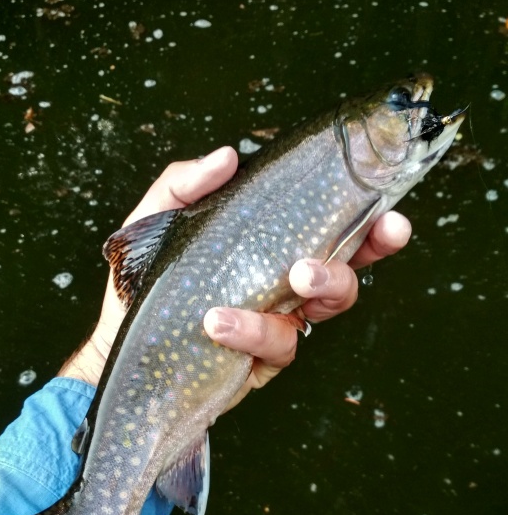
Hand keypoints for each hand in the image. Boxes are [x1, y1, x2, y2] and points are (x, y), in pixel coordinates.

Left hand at [59, 146, 410, 407]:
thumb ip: (184, 185)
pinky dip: (252, 329)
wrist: (123, 344)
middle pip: (348, 266)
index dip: (368, 220)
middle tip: (370, 232)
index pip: (330, 227)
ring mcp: (278, 321)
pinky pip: (278, 343)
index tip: (390, 210)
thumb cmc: (143, 281)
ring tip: (291, 276)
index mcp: (270, 245)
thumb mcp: (154, 223)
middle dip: (368, 251)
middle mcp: (284, 282)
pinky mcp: (262, 358)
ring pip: (326, 305)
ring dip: (320, 283)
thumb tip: (229, 156)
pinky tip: (217, 321)